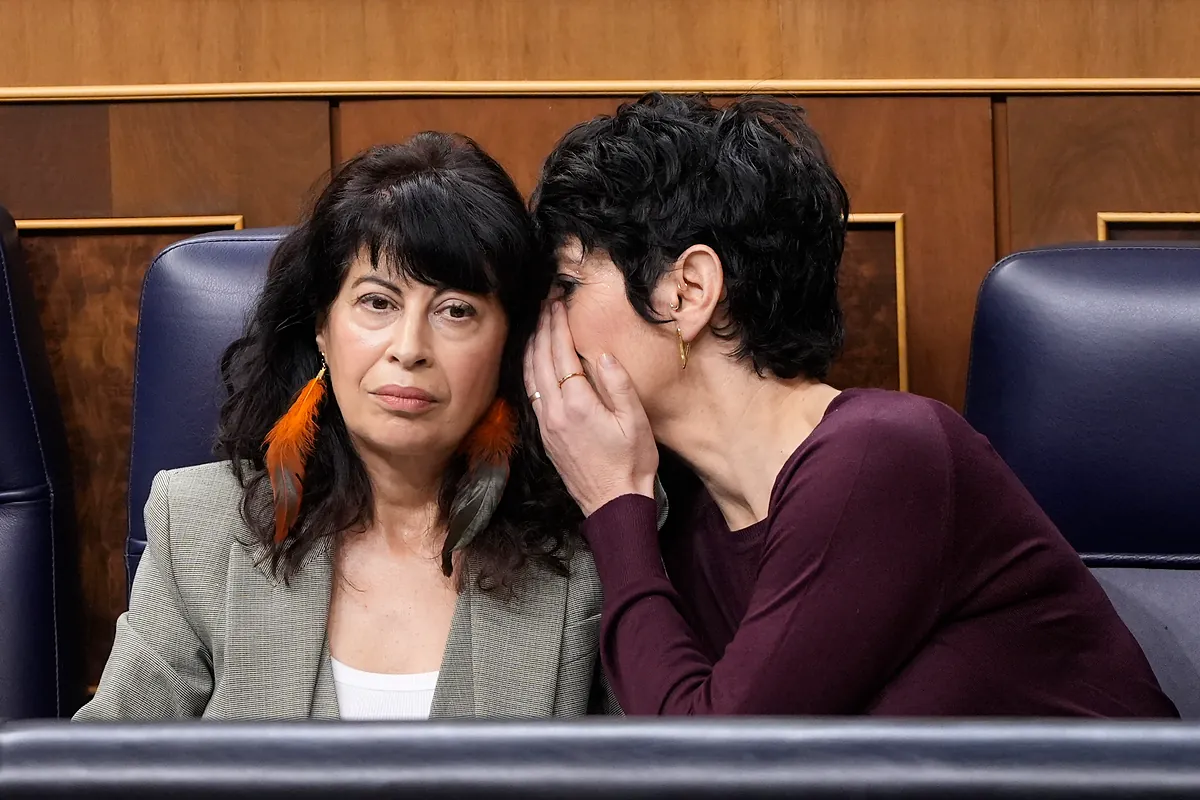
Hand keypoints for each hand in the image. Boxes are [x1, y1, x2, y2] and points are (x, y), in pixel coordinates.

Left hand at [524, 301, 658, 515]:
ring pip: (530, 376)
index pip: (561, 353)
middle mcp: (555, 412)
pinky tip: (534, 361)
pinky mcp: (545, 435)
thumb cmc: (631, 464)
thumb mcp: (635, 422)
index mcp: (578, 404)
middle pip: (541, 359)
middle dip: (542, 327)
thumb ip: (619, 385)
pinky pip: (531, 393)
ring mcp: (546, 424)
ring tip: (538, 324)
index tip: (558, 302)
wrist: (613, 504)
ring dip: (532, 346)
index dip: (558, 325)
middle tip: (546, 303)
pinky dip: (530, 369)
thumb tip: (604, 354)